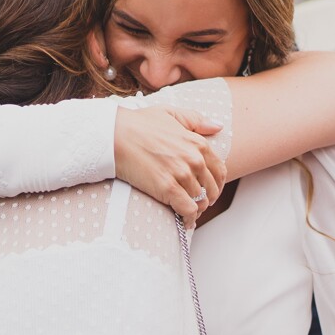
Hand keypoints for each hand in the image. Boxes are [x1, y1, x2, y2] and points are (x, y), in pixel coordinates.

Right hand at [114, 104, 225, 226]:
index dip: (216, 184)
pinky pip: (188, 210)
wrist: (115, 135)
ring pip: (201, 201)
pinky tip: (185, 221)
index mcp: (198, 143)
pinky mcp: (168, 188)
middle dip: (207, 198)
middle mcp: (194, 159)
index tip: (209, 190)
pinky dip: (189, 219)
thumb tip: (218, 126)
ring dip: (196, 210)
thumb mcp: (171, 113)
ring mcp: (182, 174)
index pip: (219, 170)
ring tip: (188, 212)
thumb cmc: (138, 124)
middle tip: (198, 203)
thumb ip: (197, 120)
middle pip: (212, 188)